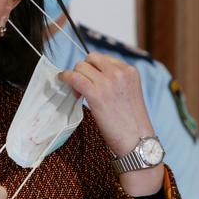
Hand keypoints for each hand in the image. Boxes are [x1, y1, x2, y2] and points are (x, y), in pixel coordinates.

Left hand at [58, 52, 163, 195]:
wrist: (136, 140)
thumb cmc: (130, 121)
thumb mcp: (128, 92)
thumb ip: (115, 79)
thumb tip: (91, 74)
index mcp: (130, 70)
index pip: (103, 58)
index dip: (93, 68)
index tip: (91, 81)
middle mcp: (120, 72)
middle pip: (90, 59)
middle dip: (83, 70)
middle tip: (82, 86)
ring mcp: (108, 82)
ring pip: (80, 67)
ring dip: (75, 76)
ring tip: (78, 92)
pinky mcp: (96, 93)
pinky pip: (74, 77)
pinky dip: (65, 77)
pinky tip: (62, 81)